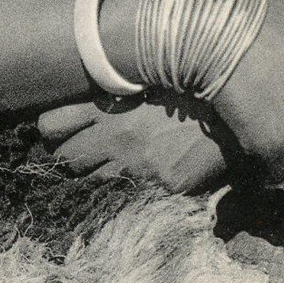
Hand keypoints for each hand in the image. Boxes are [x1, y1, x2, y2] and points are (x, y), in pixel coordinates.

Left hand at [37, 98, 228, 193]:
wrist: (232, 114)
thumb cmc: (185, 94)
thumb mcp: (144, 82)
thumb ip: (112, 95)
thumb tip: (80, 107)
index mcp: (109, 106)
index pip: (51, 125)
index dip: (52, 130)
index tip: (61, 131)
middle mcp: (117, 137)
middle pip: (66, 159)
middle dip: (74, 156)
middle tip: (92, 149)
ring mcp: (137, 167)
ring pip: (91, 185)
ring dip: (100, 176)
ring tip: (121, 164)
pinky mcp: (160, 189)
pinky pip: (128, 199)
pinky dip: (132, 193)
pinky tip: (146, 179)